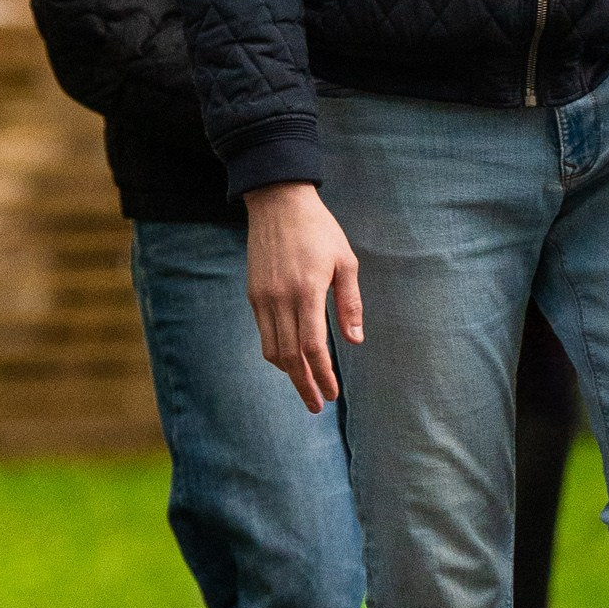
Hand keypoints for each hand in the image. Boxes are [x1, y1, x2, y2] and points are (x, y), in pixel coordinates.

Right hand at [245, 182, 361, 413]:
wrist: (278, 201)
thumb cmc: (319, 229)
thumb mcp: (345, 261)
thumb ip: (349, 303)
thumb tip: (354, 341)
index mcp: (307, 291)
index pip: (313, 346)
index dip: (323, 375)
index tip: (332, 395)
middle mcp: (281, 298)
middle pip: (290, 356)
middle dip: (304, 384)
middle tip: (318, 405)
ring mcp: (263, 296)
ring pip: (272, 349)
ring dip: (289, 373)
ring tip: (305, 387)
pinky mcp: (254, 293)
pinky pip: (264, 333)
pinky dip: (276, 353)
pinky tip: (290, 360)